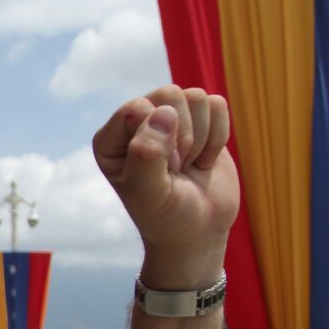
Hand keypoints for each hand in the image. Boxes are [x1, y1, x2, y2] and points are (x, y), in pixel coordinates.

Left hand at [93, 85, 237, 287]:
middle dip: (182, 136)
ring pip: (195, 97)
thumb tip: (163, 112)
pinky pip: (217, 104)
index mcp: (110, 140)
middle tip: (176, 168)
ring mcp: (169, 120)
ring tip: (188, 165)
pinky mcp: (199, 121)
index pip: (137, 108)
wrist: (197, 232)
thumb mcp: (150, 193)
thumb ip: (147, 154)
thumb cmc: (166, 216)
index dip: (159, 138)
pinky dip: (218, 136)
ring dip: (200, 138)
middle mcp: (136, 124)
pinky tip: (204, 159)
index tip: (163, 170)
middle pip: (168, 96)